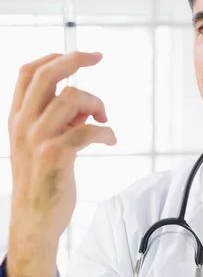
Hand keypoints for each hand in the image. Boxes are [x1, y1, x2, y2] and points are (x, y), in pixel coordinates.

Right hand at [5, 52, 116, 276]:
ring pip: (71, 98)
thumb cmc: (42, 181)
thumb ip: (57, 121)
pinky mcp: (55, 157)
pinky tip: (110, 139)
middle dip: (75, 59)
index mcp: (17, 118)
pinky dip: (106, 131)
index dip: (53, 56)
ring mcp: (37, 140)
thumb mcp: (40, 145)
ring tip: (104, 120)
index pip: (28, 73)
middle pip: (47, 75)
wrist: (34, 220)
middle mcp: (23, 124)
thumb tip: (84, 105)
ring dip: (96, 103)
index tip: (79, 55)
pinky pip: (87, 130)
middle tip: (98, 57)